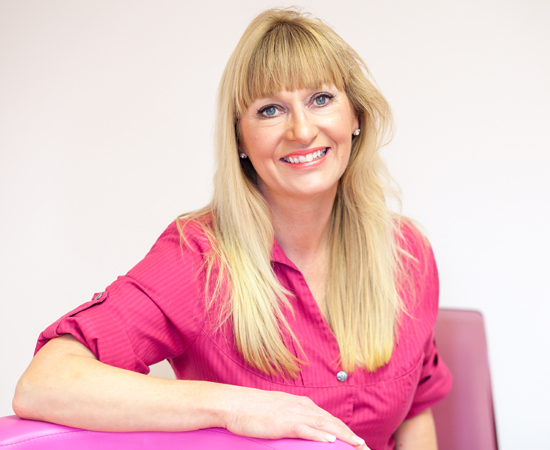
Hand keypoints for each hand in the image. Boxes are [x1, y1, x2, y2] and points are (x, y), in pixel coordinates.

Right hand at [220, 385, 367, 447]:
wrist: (234, 403)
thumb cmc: (252, 409)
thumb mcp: (277, 412)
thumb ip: (293, 417)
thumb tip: (303, 427)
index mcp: (300, 403)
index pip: (328, 418)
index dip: (344, 429)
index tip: (356, 440)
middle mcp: (301, 406)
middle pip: (331, 421)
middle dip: (350, 435)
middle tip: (364, 446)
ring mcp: (293, 413)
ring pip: (324, 425)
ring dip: (343, 436)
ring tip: (358, 445)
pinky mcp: (284, 422)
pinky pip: (306, 429)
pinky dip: (320, 435)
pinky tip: (332, 441)